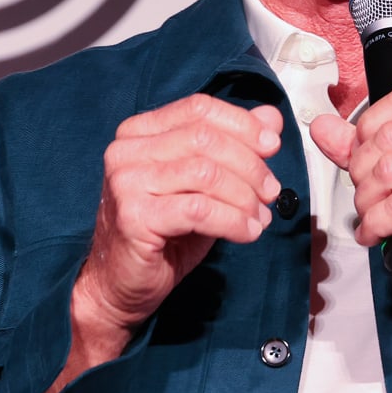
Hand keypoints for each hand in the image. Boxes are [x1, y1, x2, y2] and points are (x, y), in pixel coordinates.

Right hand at [77, 96, 282, 335]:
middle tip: (270, 191)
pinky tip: (246, 233)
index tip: (271, 146)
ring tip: (259, 217)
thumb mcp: (204, 185)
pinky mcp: (133, 216)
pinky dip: (232, 221)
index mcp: (140, 132)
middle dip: (250, 165)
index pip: (199, 108)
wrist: (120, 284)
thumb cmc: (163, 234)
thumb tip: (271, 118)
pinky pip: (198, 210)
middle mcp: (126, 150)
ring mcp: (126, 182)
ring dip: (244, 196)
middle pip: (205, 139)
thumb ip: (234, 147)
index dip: (242, 124)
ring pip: (205, 173)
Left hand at [310, 88, 391, 332]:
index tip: (364, 159)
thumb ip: (365, 150)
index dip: (369, 129)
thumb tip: (323, 127)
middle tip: (367, 198)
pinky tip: (377, 234)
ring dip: (367, 201)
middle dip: (362, 172)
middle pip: (388, 137)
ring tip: (372, 217)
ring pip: (389, 170)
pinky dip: (376, 224)